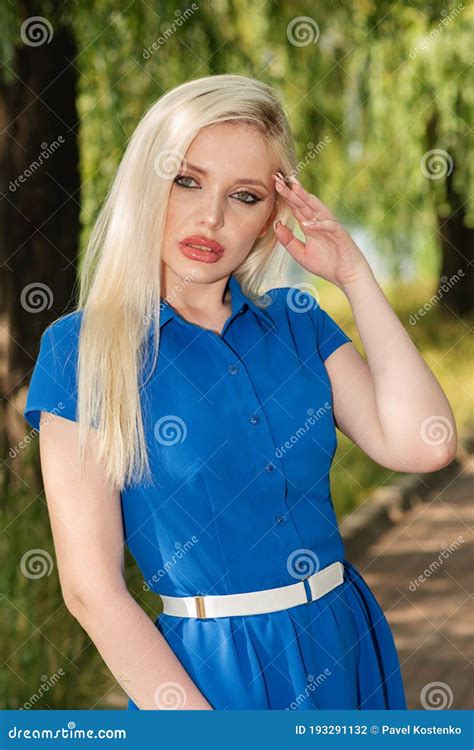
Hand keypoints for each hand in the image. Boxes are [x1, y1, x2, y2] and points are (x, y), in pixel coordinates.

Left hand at [272, 172, 371, 289]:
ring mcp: (331, 226)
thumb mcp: (301, 254)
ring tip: (294, 188)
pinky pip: (329, 226)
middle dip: (291, 191)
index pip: (296, 206)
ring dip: (306, 198)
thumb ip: (288, 240)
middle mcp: (320, 221)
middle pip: (304, 203)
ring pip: (317, 208)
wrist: (348, 276)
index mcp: (310, 224)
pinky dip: (319, 225)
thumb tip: (276, 224)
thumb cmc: (326, 265)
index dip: (285, 196)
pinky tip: (307, 224)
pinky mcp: (340, 234)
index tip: (273, 183)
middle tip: (278, 178)